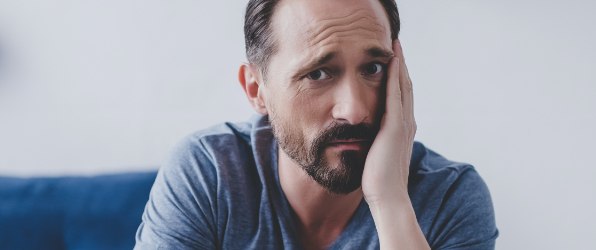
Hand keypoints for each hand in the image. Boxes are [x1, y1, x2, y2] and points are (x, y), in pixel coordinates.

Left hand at [361, 39, 415, 205]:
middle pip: (405, 87)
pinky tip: (391, 61)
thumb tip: (363, 140)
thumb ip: (374, 144)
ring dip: (400, 65)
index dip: (398, 78)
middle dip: (401, 66)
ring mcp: (403, 124)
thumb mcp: (376, 157)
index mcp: (402, 130)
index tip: (392, 61)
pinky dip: (395, 76)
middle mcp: (406, 123)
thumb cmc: (379, 183)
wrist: (388, 198)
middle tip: (396, 46)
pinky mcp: (395, 127)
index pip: (401, 97)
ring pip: (403, 86)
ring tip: (395, 46)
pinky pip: (395, 95)